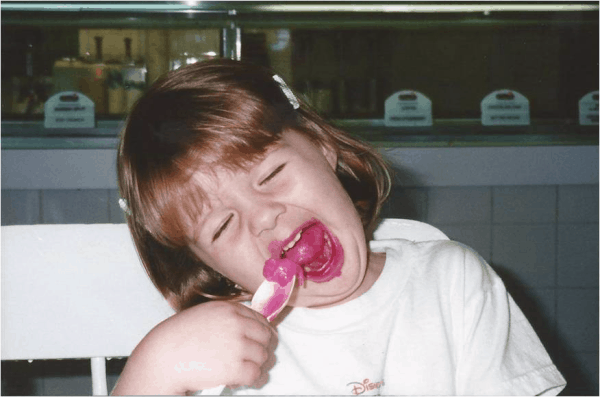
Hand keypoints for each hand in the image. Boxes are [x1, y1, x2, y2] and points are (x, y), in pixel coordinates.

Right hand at [112, 301, 277, 394]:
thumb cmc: (175, 339)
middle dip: (263, 348)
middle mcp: (236, 324)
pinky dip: (254, 380)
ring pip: (263, 356)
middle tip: (257, 358)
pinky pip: (256, 374)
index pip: (260, 318)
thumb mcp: (202, 316)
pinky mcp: (235, 367)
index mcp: (228, 309)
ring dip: (258, 365)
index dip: (262, 331)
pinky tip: (246, 381)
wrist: (161, 358)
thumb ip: (225, 318)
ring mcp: (237, 345)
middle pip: (266, 336)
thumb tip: (245, 327)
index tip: (261, 340)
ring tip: (248, 371)